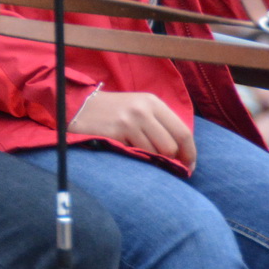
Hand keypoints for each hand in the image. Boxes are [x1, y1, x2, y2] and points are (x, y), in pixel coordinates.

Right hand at [70, 91, 196, 165]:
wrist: (79, 106)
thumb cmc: (114, 111)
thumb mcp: (139, 108)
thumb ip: (160, 125)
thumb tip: (182, 153)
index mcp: (153, 102)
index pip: (182, 131)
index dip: (189, 153)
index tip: (188, 166)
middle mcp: (143, 109)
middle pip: (170, 147)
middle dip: (169, 160)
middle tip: (163, 166)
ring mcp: (129, 121)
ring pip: (154, 154)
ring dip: (149, 160)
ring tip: (137, 152)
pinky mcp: (115, 133)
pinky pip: (136, 156)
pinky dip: (134, 158)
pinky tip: (125, 151)